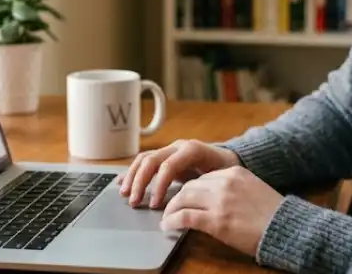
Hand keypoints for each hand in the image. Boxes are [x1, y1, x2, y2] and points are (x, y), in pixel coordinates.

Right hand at [118, 139, 240, 207]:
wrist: (229, 158)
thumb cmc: (226, 170)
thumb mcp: (219, 178)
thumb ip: (202, 186)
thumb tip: (185, 202)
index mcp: (192, 150)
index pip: (168, 166)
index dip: (159, 185)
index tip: (155, 205)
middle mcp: (178, 146)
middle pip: (151, 160)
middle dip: (140, 182)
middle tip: (135, 202)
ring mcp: (170, 149)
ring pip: (144, 158)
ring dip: (132, 177)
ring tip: (125, 194)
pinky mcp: (165, 156)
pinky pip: (145, 161)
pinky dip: (132, 172)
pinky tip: (122, 182)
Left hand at [160, 166, 283, 256]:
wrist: (286, 228)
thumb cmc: (273, 214)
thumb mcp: (253, 189)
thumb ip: (232, 188)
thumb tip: (212, 198)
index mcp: (234, 172)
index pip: (203, 177)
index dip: (190, 189)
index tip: (184, 197)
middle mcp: (225, 182)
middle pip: (190, 186)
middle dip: (178, 197)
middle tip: (170, 207)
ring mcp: (220, 201)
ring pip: (183, 198)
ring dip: (171, 209)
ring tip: (167, 217)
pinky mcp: (216, 221)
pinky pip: (185, 217)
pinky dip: (173, 221)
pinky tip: (168, 226)